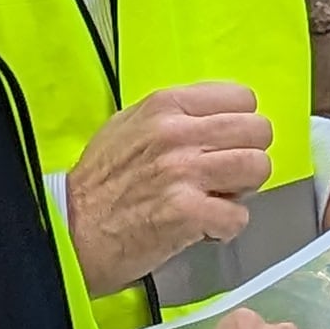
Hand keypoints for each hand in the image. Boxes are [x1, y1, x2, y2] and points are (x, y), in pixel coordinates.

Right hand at [67, 82, 273, 295]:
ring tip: (216, 200)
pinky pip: (238, 216)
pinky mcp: (187, 213)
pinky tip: (203, 229)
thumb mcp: (126, 126)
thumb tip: (215, 118)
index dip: (239, 125)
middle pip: (258, 131)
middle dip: (247, 156)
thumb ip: (172, 116)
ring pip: (257, 168)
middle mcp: (178, 133)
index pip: (242, 98)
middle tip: (224, 176)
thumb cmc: (97, 183)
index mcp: (165, 106)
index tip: (224, 144)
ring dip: (241, 191)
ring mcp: (184, 172)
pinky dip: (226, 228)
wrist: (71, 230)